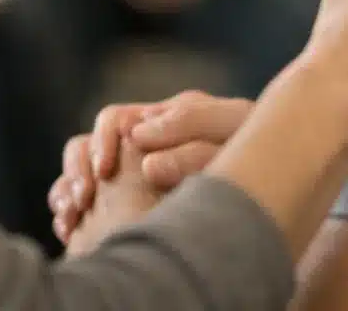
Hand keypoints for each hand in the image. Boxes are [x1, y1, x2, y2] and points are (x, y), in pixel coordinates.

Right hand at [49, 92, 252, 242]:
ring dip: (69, 189)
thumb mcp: (232, 126)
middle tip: (86, 196)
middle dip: (79, 168)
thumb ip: (192, 129)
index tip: (105, 171)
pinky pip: (85, 204)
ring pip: (81, 174)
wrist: (278, 176)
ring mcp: (131, 175)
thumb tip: (144, 153)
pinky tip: (69, 228)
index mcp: (160, 118)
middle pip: (86, 146)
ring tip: (72, 215)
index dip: (102, 143)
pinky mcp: (127, 205)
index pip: (112, 121)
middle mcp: (139, 145)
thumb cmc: (257, 144)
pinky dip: (71, 212)